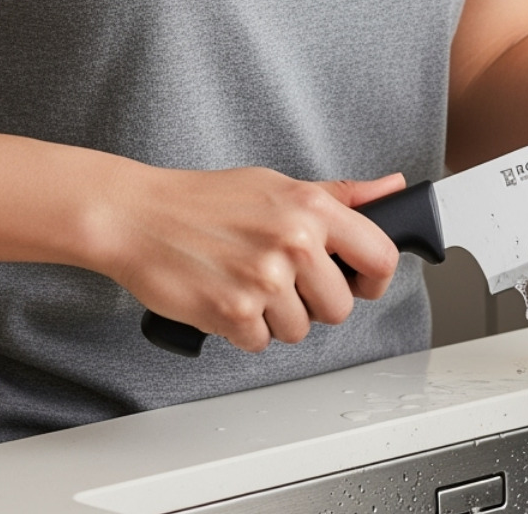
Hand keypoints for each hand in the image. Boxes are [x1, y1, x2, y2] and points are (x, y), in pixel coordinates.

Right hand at [95, 166, 405, 352]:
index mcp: (313, 207)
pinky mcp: (233, 312)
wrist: (137, 216)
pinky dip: (244, 330)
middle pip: (340, 307)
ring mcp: (264, 280)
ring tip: (250, 285)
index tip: (360, 281)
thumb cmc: (205, 200)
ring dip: (277, 318)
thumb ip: (341, 196)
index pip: (380, 257)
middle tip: (285, 281)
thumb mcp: (279, 185)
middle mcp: (294, 242)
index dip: (374, 278)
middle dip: (315, 302)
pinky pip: (260, 343)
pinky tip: (227, 298)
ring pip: (300, 330)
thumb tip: (391, 190)